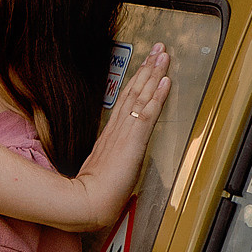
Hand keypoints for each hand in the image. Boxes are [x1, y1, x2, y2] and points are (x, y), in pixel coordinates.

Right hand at [71, 45, 170, 226]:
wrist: (87, 202)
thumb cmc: (91, 193)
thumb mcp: (100, 172)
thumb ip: (107, 161)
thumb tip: (110, 162)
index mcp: (109, 135)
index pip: (126, 101)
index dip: (137, 81)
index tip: (145, 65)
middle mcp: (117, 129)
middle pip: (134, 92)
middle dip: (147, 69)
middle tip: (158, 49)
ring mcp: (124, 133)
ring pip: (141, 97)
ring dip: (154, 74)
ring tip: (163, 56)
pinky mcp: (133, 141)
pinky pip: (147, 113)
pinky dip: (157, 96)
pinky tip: (165, 81)